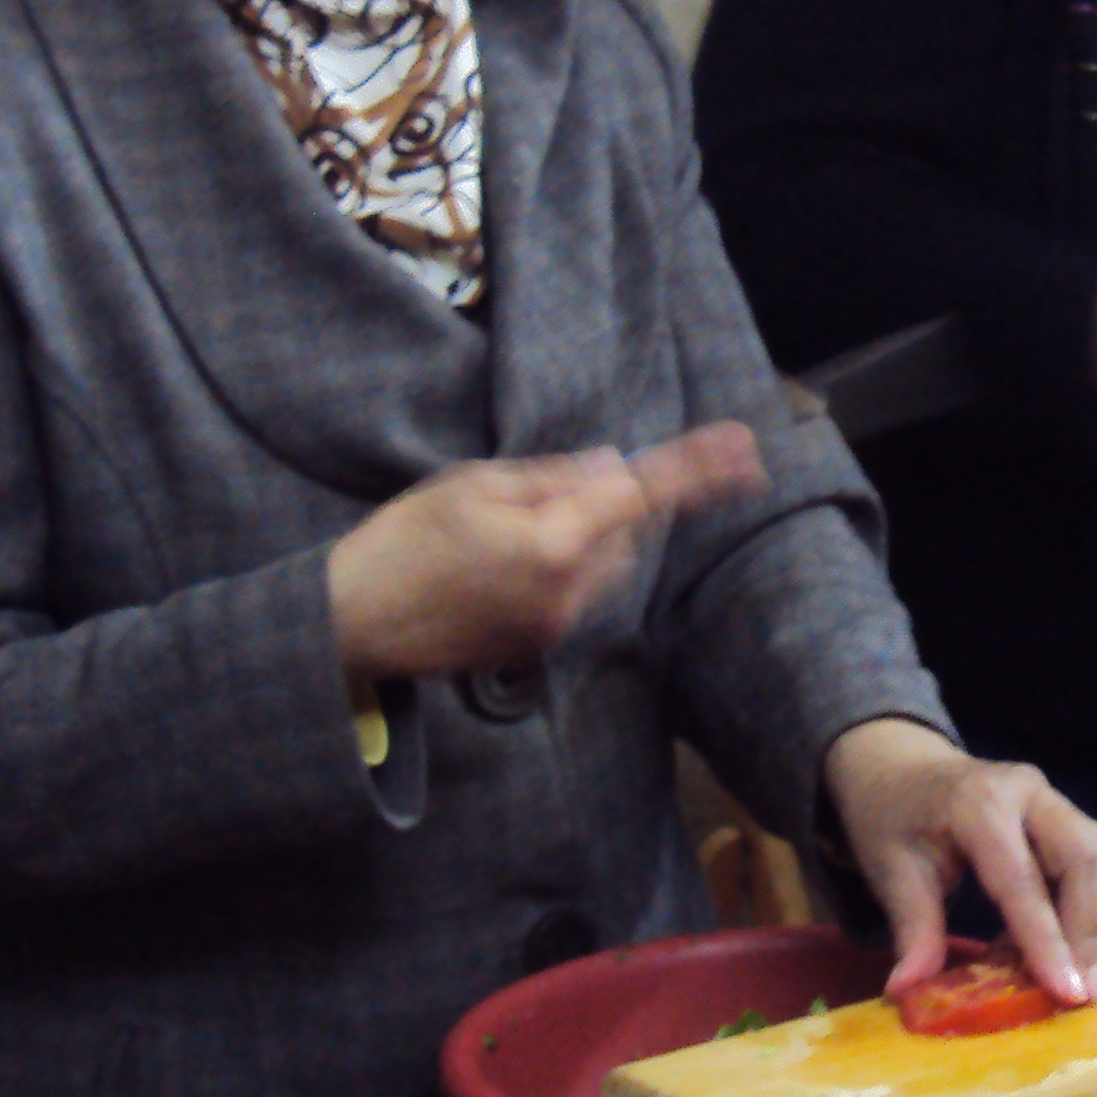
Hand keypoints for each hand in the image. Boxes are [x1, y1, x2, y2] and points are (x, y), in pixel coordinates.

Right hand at [326, 423, 764, 679]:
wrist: (354, 625)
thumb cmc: (403, 542)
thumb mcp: (475, 483)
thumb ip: (554, 477)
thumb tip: (613, 469)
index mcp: (555, 544)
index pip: (642, 495)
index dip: (697, 471)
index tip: (742, 451)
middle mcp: (569, 592)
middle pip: (624, 528)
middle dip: (604, 501)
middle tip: (530, 492)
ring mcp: (556, 626)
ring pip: (602, 560)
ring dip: (579, 534)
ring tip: (495, 532)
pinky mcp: (539, 646)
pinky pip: (572, 590)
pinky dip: (556, 565)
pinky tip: (492, 564)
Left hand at [821, 719, 1096, 1006]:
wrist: (904, 769)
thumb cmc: (894, 819)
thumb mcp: (890, 872)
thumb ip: (912, 930)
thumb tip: (907, 990)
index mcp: (979, 804)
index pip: (1024, 879)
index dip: (1049, 940)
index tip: (1072, 994)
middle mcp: (1030, 793)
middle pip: (1091, 860)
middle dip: (1091, 931)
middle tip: (1076, 992)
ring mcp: (1057, 800)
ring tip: (1067, 968)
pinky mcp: (1071, 816)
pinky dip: (1095, 911)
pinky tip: (1061, 943)